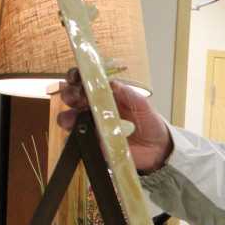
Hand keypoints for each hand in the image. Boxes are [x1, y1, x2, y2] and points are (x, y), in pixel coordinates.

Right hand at [57, 68, 172, 175]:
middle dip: (70, 95)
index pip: (84, 81)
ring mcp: (91, 127)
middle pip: (71, 98)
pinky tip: (85, 135)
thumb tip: (112, 83)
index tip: (77, 77)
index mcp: (103, 94)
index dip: (76, 77)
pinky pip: (80, 141)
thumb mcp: (142, 104)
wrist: (157, 147)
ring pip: (69, 119)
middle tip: (76, 98)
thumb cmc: (148, 121)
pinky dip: (79, 137)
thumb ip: (128, 93)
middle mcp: (93, 108)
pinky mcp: (93, 145)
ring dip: (67, 117)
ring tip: (73, 119)